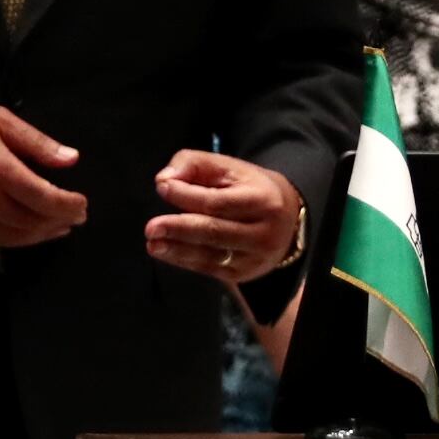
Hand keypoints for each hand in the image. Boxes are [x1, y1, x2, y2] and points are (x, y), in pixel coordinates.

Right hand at [0, 97, 85, 247]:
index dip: (70, 205)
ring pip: (16, 238)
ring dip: (42, 235)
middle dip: (61, 222)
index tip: (82, 203)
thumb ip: (35, 142)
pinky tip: (27, 232)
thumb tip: (70, 159)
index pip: (46, 199)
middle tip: (76, 216)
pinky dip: (17, 240)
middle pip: (35, 223)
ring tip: (58, 227)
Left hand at [147, 148, 302, 285]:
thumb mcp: (229, 168)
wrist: (287, 218)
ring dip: (177, 249)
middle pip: (214, 231)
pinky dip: (184, 260)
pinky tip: (166, 251)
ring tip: (153, 243)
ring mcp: (255, 257)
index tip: (163, 188)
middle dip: (179, 229)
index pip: (218, 201)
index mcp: (263, 201)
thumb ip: (194, 164)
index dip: (187, 195)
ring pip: (210, 255)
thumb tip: (165, 179)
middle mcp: (263, 233)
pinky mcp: (244, 273)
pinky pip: (209, 268)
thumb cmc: (249, 188)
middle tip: (151, 228)